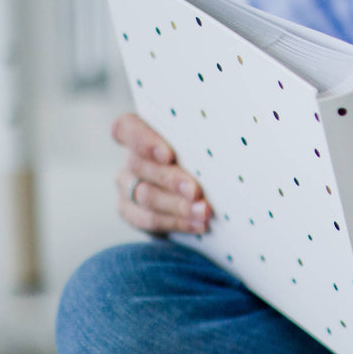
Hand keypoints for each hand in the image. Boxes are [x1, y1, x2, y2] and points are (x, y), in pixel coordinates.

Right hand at [111, 112, 209, 234]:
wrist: (195, 190)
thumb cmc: (201, 155)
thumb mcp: (199, 143)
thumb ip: (200, 139)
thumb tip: (226, 135)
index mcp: (140, 132)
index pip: (126, 128)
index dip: (143, 141)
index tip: (168, 155)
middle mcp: (130, 158)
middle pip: (139, 166)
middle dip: (170, 180)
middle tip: (195, 191)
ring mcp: (127, 185)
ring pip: (145, 196)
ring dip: (177, 206)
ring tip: (203, 211)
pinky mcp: (130, 211)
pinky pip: (147, 220)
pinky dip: (176, 223)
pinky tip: (197, 224)